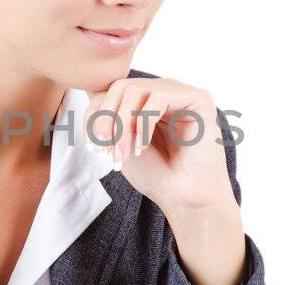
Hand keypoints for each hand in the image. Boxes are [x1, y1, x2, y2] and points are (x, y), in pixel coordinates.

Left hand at [82, 76, 235, 217]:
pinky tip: (144, 146)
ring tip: (125, 153)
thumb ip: (106, 118)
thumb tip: (85, 89)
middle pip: (119, 86)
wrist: (184, 197)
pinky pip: (159, 97)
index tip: (92, 147)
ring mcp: (179, 93)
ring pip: (135, 90)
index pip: (108, 90)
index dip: (93, 116)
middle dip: (105, 120)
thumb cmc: (155, 173)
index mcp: (143, 100)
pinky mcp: (198, 99)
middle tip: (106, 150)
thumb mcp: (119, 142)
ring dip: (123, 125)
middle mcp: (161, 90)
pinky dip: (144, 124)